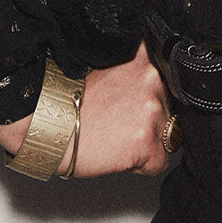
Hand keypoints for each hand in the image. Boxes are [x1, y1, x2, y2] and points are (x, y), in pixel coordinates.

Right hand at [0, 41, 172, 176]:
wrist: (48, 121)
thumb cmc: (70, 98)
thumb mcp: (112, 68)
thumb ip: (138, 72)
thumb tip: (157, 85)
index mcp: (144, 58)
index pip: (173, 79)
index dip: (156, 95)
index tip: (141, 103)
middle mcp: (152, 79)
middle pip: (170, 108)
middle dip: (150, 119)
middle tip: (120, 122)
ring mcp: (151, 109)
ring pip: (168, 135)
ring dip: (147, 141)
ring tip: (117, 137)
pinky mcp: (146, 141)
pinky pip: (160, 162)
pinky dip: (144, 165)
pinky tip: (120, 154)